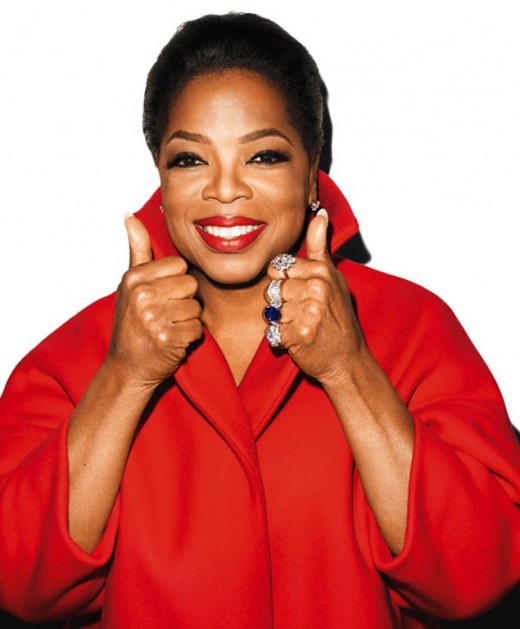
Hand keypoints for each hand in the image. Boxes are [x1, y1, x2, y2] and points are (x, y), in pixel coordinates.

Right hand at [107, 215, 202, 389]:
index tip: (161, 296)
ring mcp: (153, 319)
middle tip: (165, 315)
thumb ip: (137, 250)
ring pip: (196, 308)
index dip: (176, 282)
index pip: (179, 266)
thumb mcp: (130, 285)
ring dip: (187, 320)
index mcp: (133, 278)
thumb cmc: (131, 323)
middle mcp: (141, 296)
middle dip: (184, 301)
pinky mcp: (167, 341)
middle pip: (191, 285)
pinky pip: (197, 329)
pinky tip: (171, 341)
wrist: (126, 368)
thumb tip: (130, 215)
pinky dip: (189, 338)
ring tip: (167, 328)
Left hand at [267, 210, 363, 385]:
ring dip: (281, 322)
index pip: (278, 268)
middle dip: (281, 304)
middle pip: (272, 289)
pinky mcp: (301, 334)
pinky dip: (281, 339)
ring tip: (302, 326)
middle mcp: (317, 288)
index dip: (285, 284)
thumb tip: (320, 214)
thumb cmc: (338, 318)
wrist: (347, 359)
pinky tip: (298, 339)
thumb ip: (320, 247)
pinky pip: (272, 331)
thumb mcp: (333, 277)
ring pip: (270, 311)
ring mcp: (310, 311)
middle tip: (303, 314)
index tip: (302, 295)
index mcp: (321, 271)